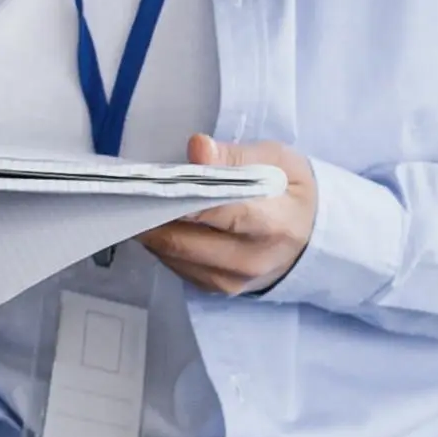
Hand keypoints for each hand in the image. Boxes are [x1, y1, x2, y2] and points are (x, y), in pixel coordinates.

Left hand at [143, 134, 319, 294]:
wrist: (309, 236)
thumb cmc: (290, 192)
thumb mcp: (277, 161)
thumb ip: (235, 156)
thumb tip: (199, 148)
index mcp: (274, 223)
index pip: (219, 213)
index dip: (184, 197)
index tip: (156, 181)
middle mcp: (251, 259)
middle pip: (184, 239)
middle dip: (152, 213)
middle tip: (128, 189)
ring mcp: (231, 279)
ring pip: (172, 254)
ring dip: (150, 227)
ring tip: (137, 200)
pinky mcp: (215, 288)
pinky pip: (174, 265)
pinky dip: (161, 241)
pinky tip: (157, 220)